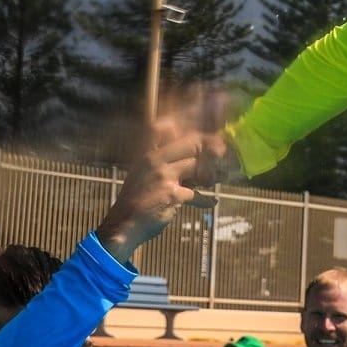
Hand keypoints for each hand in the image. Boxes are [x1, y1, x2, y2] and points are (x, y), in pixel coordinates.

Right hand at [96, 100, 229, 261]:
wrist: (123, 224)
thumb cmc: (135, 200)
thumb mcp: (143, 175)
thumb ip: (163, 163)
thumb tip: (188, 158)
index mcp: (147, 153)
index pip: (165, 128)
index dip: (186, 121)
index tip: (204, 122)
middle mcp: (155, 160)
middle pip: (190, 143)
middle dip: (209, 147)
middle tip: (222, 152)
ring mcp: (163, 176)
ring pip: (196, 166)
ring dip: (210, 175)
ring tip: (216, 179)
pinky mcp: (172, 194)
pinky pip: (196, 194)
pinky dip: (206, 199)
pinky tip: (213, 201)